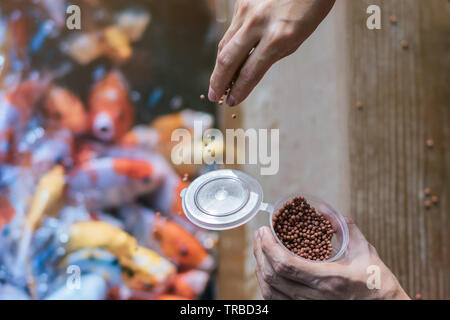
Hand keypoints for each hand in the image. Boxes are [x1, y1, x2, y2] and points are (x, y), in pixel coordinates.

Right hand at [208, 0, 335, 105]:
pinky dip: (229, 45)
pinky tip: (228, 56)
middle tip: (214, 96)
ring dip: (219, 66)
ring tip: (217, 81)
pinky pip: (231, 28)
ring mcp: (247, 9)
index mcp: (278, 38)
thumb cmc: (309, 7)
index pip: (249, 73)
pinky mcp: (241, 1)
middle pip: (228, 60)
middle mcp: (258, 23)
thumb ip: (271, 55)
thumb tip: (247, 71)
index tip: (233, 101)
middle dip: (218, 82)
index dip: (239, 90)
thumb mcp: (297, 38)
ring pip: (225, 43)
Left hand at [253, 217, 409, 299]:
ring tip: (260, 251)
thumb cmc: (377, 283)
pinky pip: (277, 302)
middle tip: (259, 236)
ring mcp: (310, 308)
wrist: (387, 310)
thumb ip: (344, 227)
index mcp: (329, 279)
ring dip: (260, 269)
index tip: (263, 231)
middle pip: (273, 277)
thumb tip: (322, 208)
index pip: (286, 265)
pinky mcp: (307, 313)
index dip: (268, 247)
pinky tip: (268, 271)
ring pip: (271, 292)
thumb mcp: (365, 251)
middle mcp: (316, 298)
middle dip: (260, 253)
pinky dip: (268, 286)